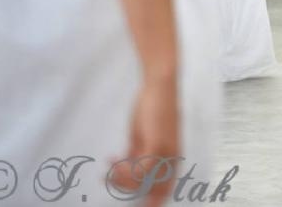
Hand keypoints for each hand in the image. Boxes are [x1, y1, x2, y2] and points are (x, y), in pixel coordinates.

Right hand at [110, 74, 179, 206]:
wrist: (160, 86)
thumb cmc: (153, 109)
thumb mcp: (144, 136)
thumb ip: (138, 153)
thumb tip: (126, 167)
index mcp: (172, 158)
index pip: (164, 190)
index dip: (153, 202)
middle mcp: (173, 158)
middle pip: (152, 190)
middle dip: (126, 190)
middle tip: (108, 178)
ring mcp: (167, 151)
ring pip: (144, 182)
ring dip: (121, 179)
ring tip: (108, 169)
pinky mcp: (158, 142)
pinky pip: (142, 169)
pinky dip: (125, 170)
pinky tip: (114, 160)